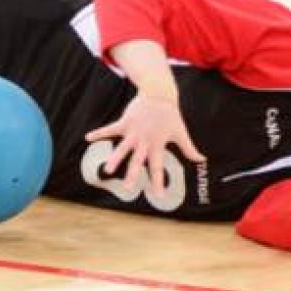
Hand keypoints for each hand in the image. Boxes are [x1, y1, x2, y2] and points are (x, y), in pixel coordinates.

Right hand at [85, 94, 206, 196]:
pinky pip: (110, 129)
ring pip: (122, 148)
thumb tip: (202, 159)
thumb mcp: (181, 132)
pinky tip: (88, 138)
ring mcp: (133, 131)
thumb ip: (189, 149)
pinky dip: (99, 133)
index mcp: (158, 145)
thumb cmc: (170, 115)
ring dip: (115, 159)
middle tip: (127, 188)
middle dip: (132, 174)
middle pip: (137, 161)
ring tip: (107, 170)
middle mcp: (144, 140)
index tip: (158, 196)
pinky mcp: (125, 122)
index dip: (158, 182)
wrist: (159, 94)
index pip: (158, 167)